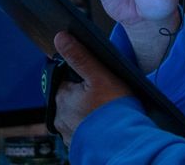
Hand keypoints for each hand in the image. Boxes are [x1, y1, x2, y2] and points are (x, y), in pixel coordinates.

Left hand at [52, 31, 131, 146]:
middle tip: (104, 97)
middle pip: (70, 98)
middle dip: (83, 96)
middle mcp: (60, 116)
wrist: (124, 143)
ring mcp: (68, 133)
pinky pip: (81, 132)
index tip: (95, 80)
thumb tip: (60, 37)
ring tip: (105, 112)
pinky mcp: (77, 146)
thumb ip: (80, 57)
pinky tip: (103, 125)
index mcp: (62, 97)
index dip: (80, 77)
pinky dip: (89, 128)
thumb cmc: (115, 109)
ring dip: (86, 113)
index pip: (65, 79)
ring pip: (75, 115)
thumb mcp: (100, 76)